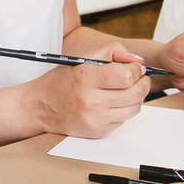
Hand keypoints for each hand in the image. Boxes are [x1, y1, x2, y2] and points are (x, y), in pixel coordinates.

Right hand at [24, 59, 151, 138]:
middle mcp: (91, 100)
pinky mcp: (98, 132)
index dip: (136, 70)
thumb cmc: (61, 81)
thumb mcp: (82, 58)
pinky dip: (124, 110)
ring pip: (134, 109)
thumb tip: (138, 61)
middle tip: (140, 78)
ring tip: (128, 90)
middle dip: (143, 83)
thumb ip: (113, 52)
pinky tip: (113, 102)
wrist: (39, 107)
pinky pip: (123, 120)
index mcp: (85, 77)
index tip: (135, 68)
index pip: (127, 76)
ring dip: (137, 98)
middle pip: (135, 93)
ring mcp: (95, 119)